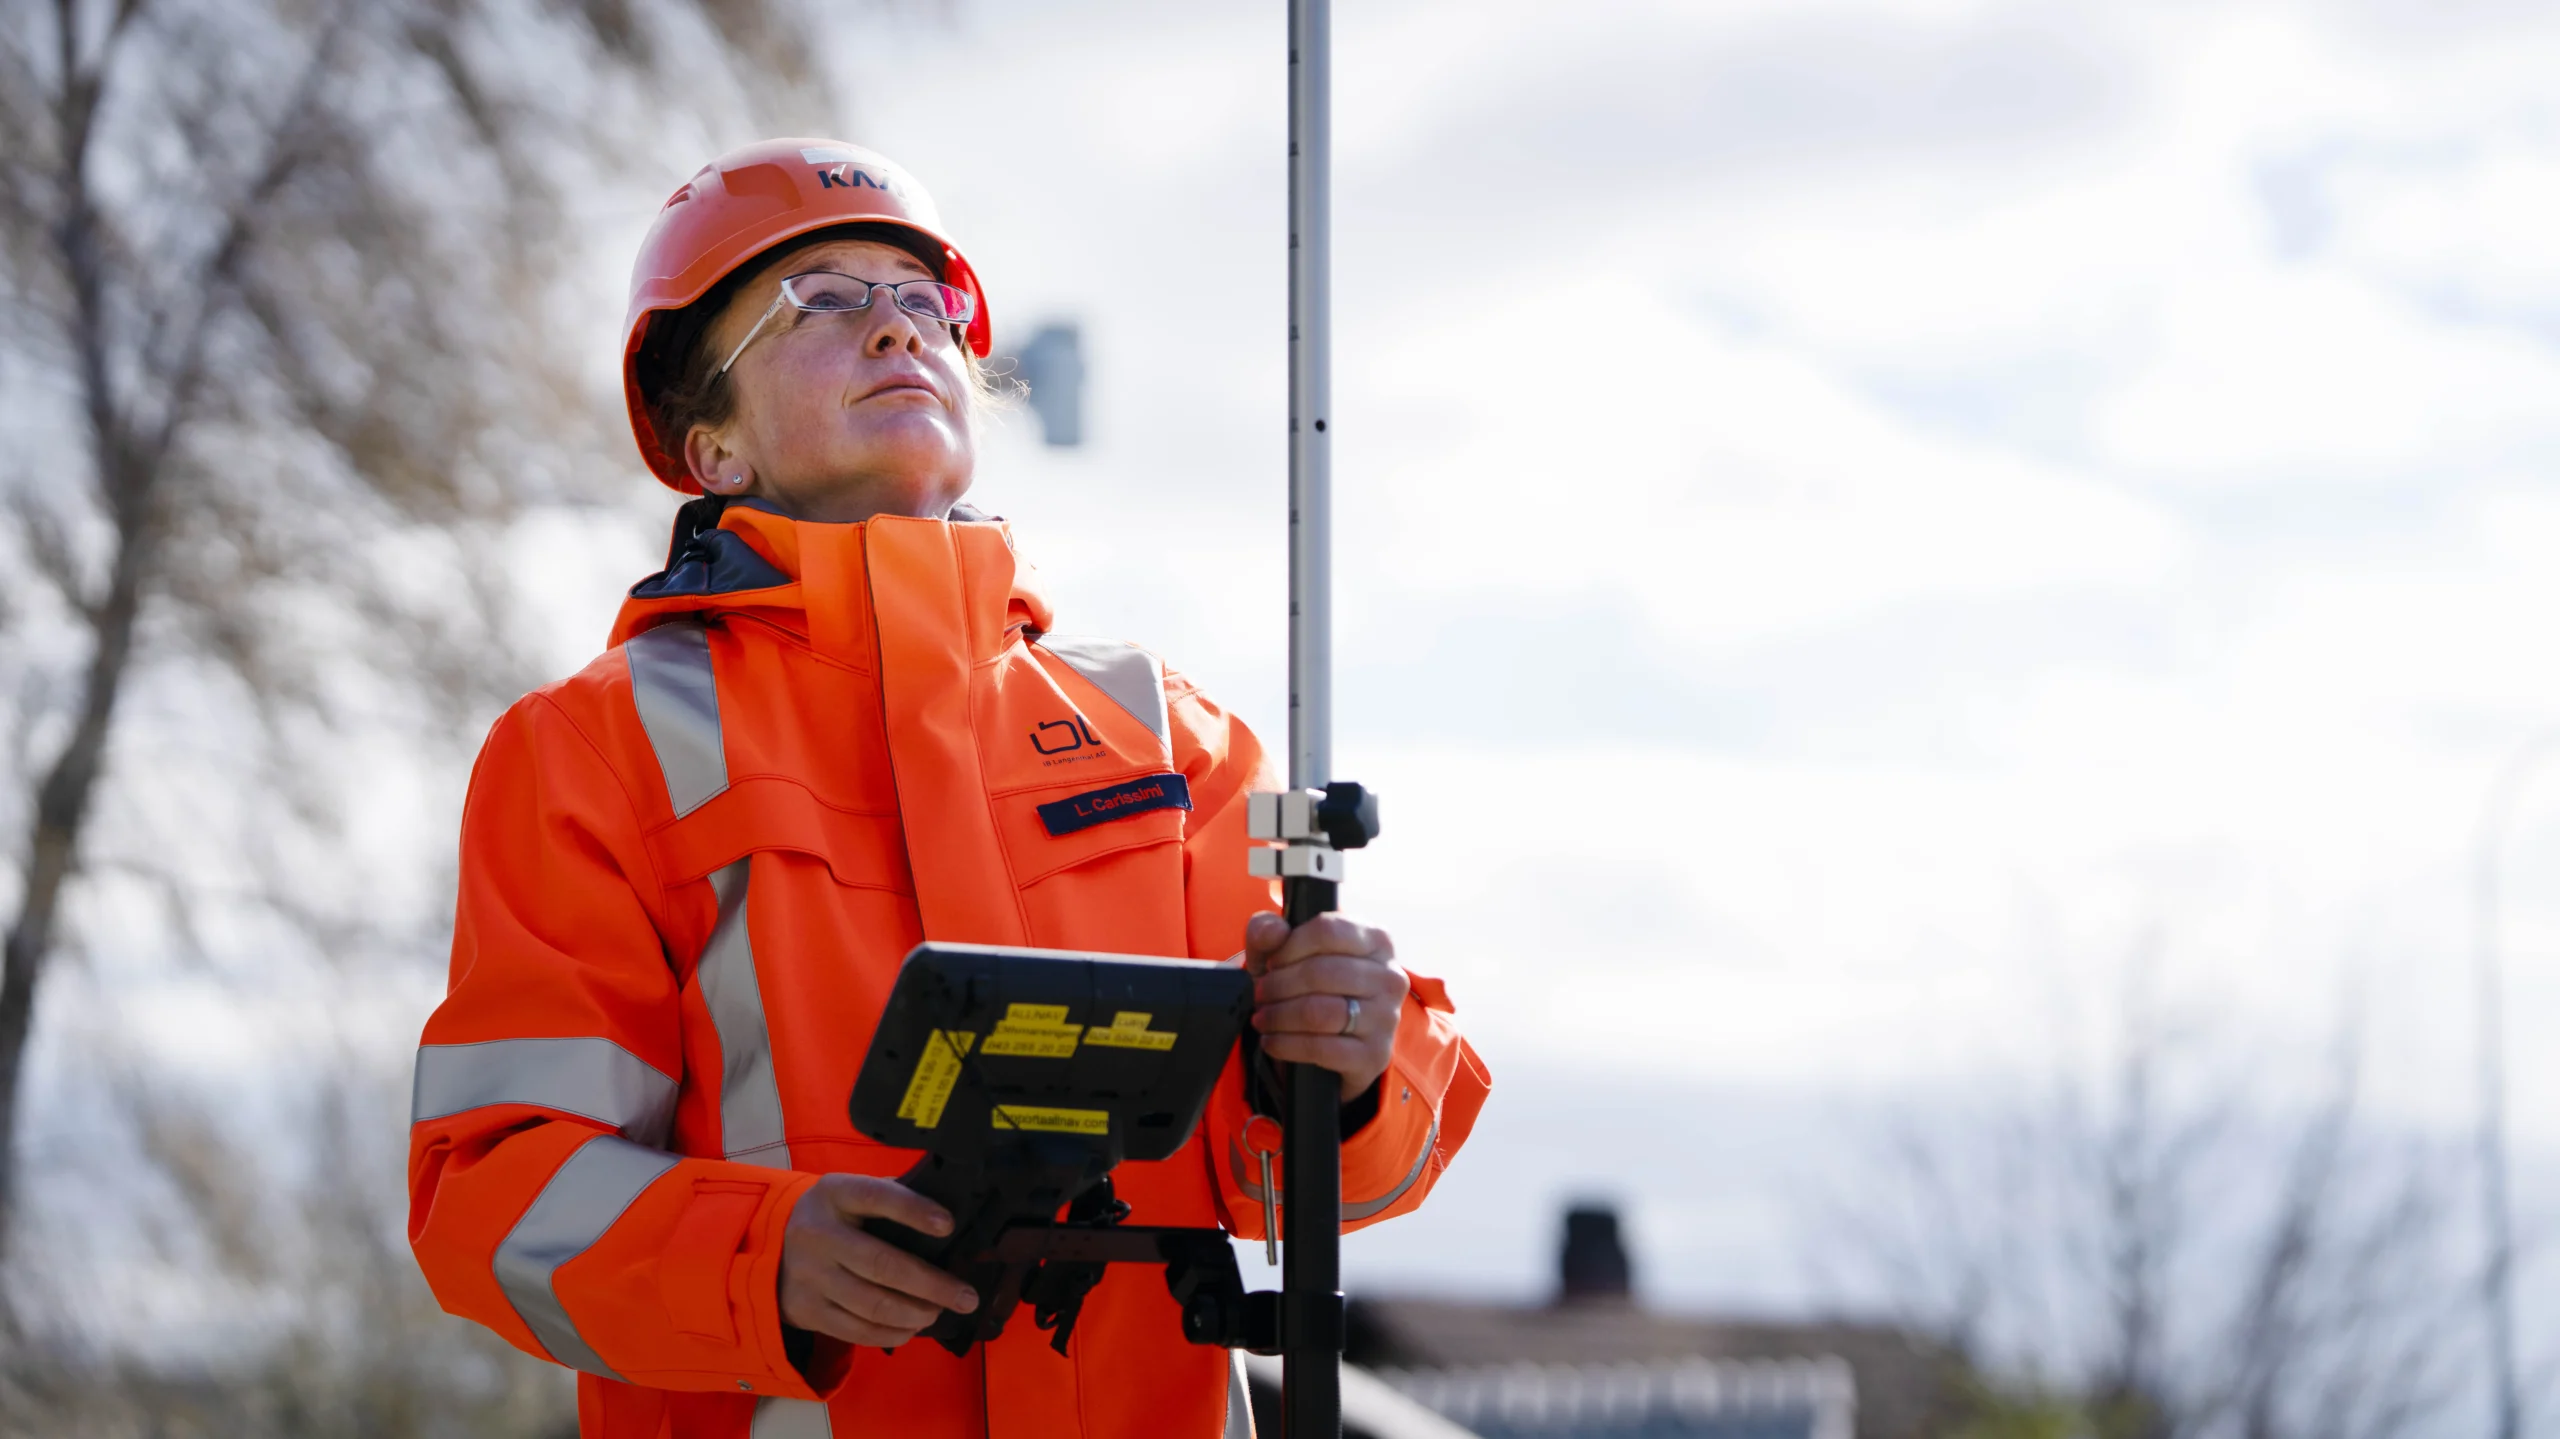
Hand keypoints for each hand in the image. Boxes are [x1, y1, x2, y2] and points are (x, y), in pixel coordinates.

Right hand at [777, 1174, 978, 1347]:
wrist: (770, 1245)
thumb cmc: (833, 1216)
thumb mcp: (850, 1193)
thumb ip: (889, 1197)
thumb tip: (946, 1219)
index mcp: (835, 1194)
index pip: (876, 1196)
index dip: (914, 1211)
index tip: (948, 1226)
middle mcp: (818, 1234)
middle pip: (882, 1264)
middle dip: (932, 1285)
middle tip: (966, 1297)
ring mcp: (810, 1276)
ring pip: (872, 1305)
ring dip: (916, 1313)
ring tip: (940, 1312)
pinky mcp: (806, 1311)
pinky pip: (856, 1330)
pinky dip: (892, 1333)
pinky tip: (914, 1327)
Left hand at [1244, 911, 1406, 1097]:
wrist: (1335, 1039)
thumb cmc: (1310, 984)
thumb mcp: (1284, 951)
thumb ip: (1269, 931)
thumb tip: (1272, 932)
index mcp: (1376, 939)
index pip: (1328, 931)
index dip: (1290, 946)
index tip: (1272, 961)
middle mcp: (1390, 976)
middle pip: (1321, 973)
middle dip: (1279, 985)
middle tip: (1260, 994)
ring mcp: (1387, 1018)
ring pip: (1320, 1012)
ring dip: (1280, 1016)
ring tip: (1262, 1017)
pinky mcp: (1375, 1055)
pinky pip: (1321, 1048)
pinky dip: (1287, 1045)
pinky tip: (1272, 1041)